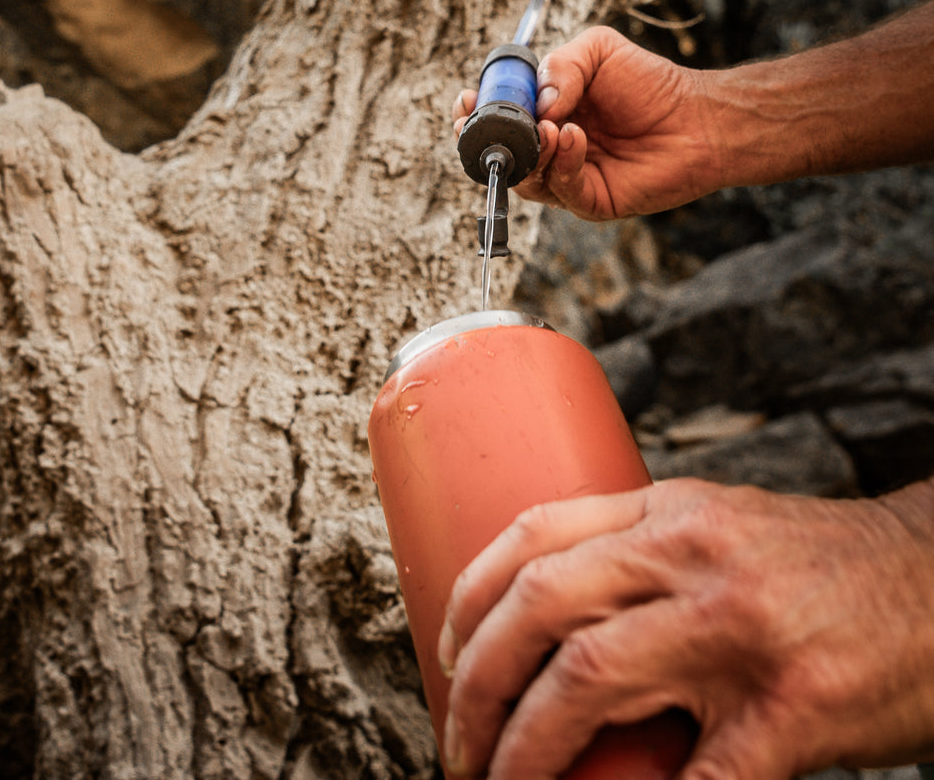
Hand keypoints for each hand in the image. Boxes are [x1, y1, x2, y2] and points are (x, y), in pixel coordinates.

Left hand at [437, 477, 933, 779]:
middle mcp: (691, 554)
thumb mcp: (720, 529)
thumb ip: (642, 559)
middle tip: (456, 743)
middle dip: (474, 682)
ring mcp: (738, 628)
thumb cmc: (820, 569)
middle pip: (540, 604)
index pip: (533, 532)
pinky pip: (696, 776)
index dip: (466, 596)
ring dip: (523, 749)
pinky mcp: (792, 707)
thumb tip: (546, 622)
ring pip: (586, 679)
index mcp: (668, 509)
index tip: (441, 653)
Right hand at [453, 27, 719, 219]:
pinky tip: (574, 137)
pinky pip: (562, 190)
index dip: (479, 112)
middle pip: (502, 154)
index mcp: (546, 113)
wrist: (697, 119)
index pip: (500, 119)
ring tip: (550, 127)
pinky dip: (562, 163)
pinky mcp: (590, 201)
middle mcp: (552, 148)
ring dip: (530, 151)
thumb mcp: (597, 52)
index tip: (469, 100)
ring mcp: (569, 177)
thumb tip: (536, 104)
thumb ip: (559, 67)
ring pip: (526, 177)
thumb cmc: (651, 85)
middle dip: (485, 140)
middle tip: (483, 123)